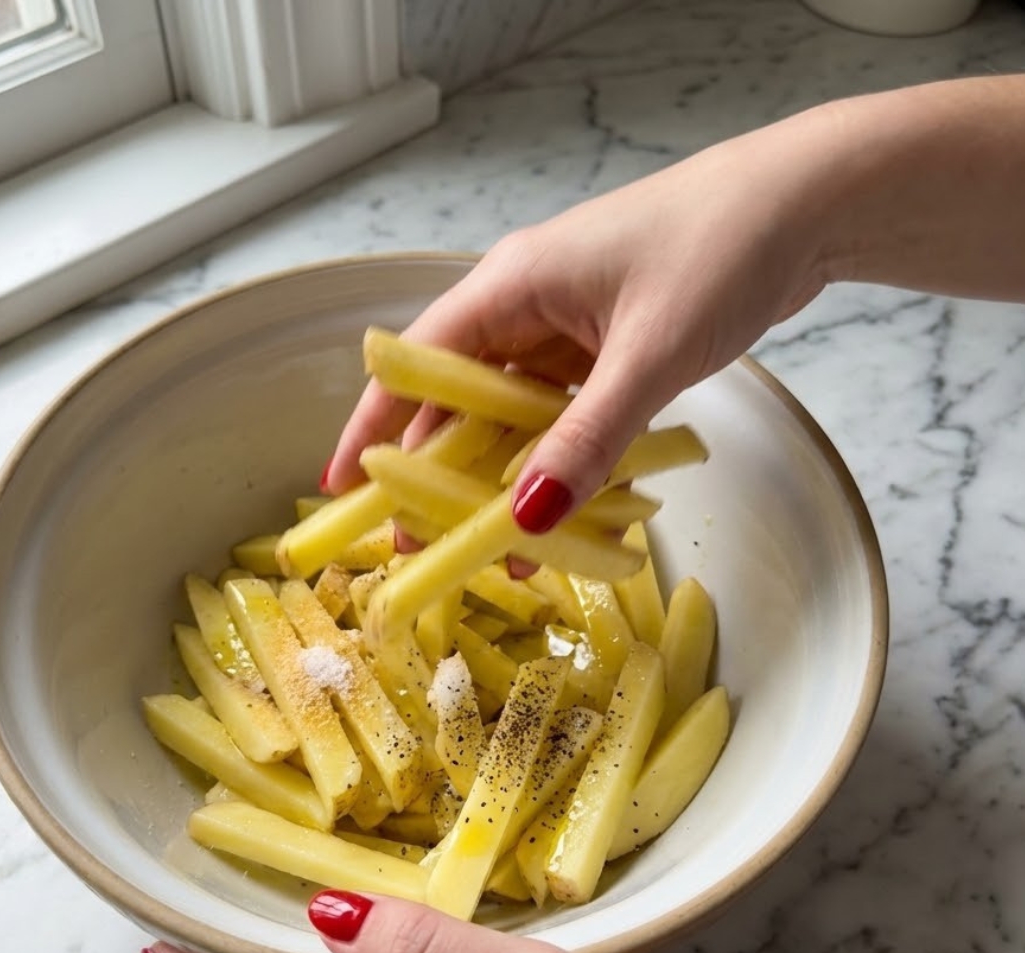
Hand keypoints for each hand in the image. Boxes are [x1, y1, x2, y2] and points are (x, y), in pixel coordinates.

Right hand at [327, 112, 832, 530]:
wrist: (808, 205)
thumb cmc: (721, 249)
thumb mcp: (648, 356)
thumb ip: (587, 440)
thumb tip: (526, 517)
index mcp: (510, 286)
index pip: (415, 365)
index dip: (373, 429)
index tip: (343, 489)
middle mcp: (524, 306)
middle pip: (457, 400)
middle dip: (441, 474)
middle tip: (426, 544)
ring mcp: (566, 329)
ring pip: (512, 417)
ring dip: (508, 479)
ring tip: (507, 549)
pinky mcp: (604, 348)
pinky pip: (562, 417)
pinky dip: (561, 462)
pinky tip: (570, 513)